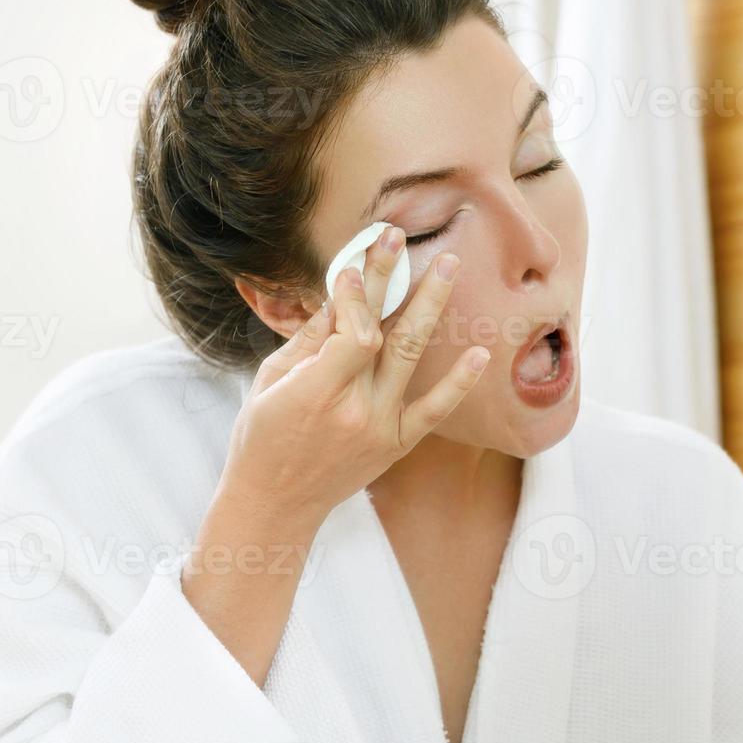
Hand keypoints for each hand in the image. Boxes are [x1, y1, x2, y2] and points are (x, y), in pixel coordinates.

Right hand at [221, 226, 490, 527]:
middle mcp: (356, 410)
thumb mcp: (271, 381)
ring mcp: (382, 428)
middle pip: (386, 333)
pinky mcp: (397, 444)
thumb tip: (341, 292)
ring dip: (432, 306)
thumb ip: (310, 339)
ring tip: (448, 266)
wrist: (276, 504)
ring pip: (412, 357)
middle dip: (395, 279)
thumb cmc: (262, 437)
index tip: (354, 263)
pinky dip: (459, 382)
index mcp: (316, 393)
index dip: (356, 294)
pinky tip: (480, 353)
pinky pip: (435, 410)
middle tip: (403, 238)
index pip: (352, 331)